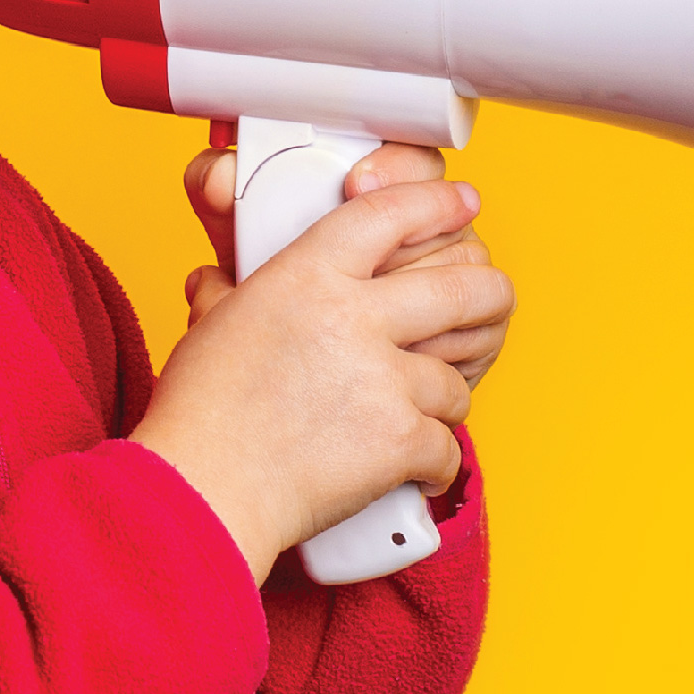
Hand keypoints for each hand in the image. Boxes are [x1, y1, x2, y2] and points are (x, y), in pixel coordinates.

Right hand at [134, 177, 514, 582]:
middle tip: (494, 301)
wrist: (203, 489)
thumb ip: (228, 295)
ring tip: (427, 413)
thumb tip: (211, 279)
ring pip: (457, 375)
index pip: (389, 216)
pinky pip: (448, 445)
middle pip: (460, 286)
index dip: (436, 204)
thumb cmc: (200, 412)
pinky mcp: (397, 439)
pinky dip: (436, 463)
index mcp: (306, 276)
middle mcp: (351, 317)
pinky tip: (417, 469)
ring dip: (449, 397)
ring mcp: (380, 378)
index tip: (464, 204)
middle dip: (490, 293)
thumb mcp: (211, 328)